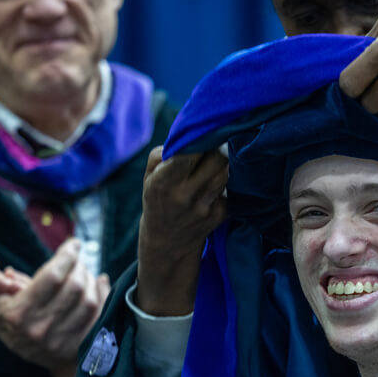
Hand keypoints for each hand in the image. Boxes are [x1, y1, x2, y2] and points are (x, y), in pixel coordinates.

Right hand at [0, 239, 111, 376]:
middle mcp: (40, 329)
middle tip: (78, 257)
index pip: (52, 277)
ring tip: (84, 270)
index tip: (73, 244)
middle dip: (80, 266)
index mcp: (18, 314)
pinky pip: (99, 317)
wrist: (24, 353)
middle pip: (74, 288)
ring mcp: (60, 341)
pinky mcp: (76, 346)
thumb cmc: (5, 314)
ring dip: (91, 279)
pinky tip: (99, 282)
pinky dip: (103, 295)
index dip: (67, 256)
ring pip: (89, 302)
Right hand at [136, 146, 227, 315]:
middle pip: (217, 158)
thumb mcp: (149, 177)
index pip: (189, 151)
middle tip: (210, 146)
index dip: (199, 138)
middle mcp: (185, 196)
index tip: (201, 132)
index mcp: (163, 182)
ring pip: (225, 171)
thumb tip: (186, 136)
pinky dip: (222, 183)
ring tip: (209, 166)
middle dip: (215, 148)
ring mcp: (204, 207)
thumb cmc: (157, 201)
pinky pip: (228, 188)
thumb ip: (162, 154)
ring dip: (221, 164)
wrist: (167, 243)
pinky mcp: (219, 215)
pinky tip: (210, 187)